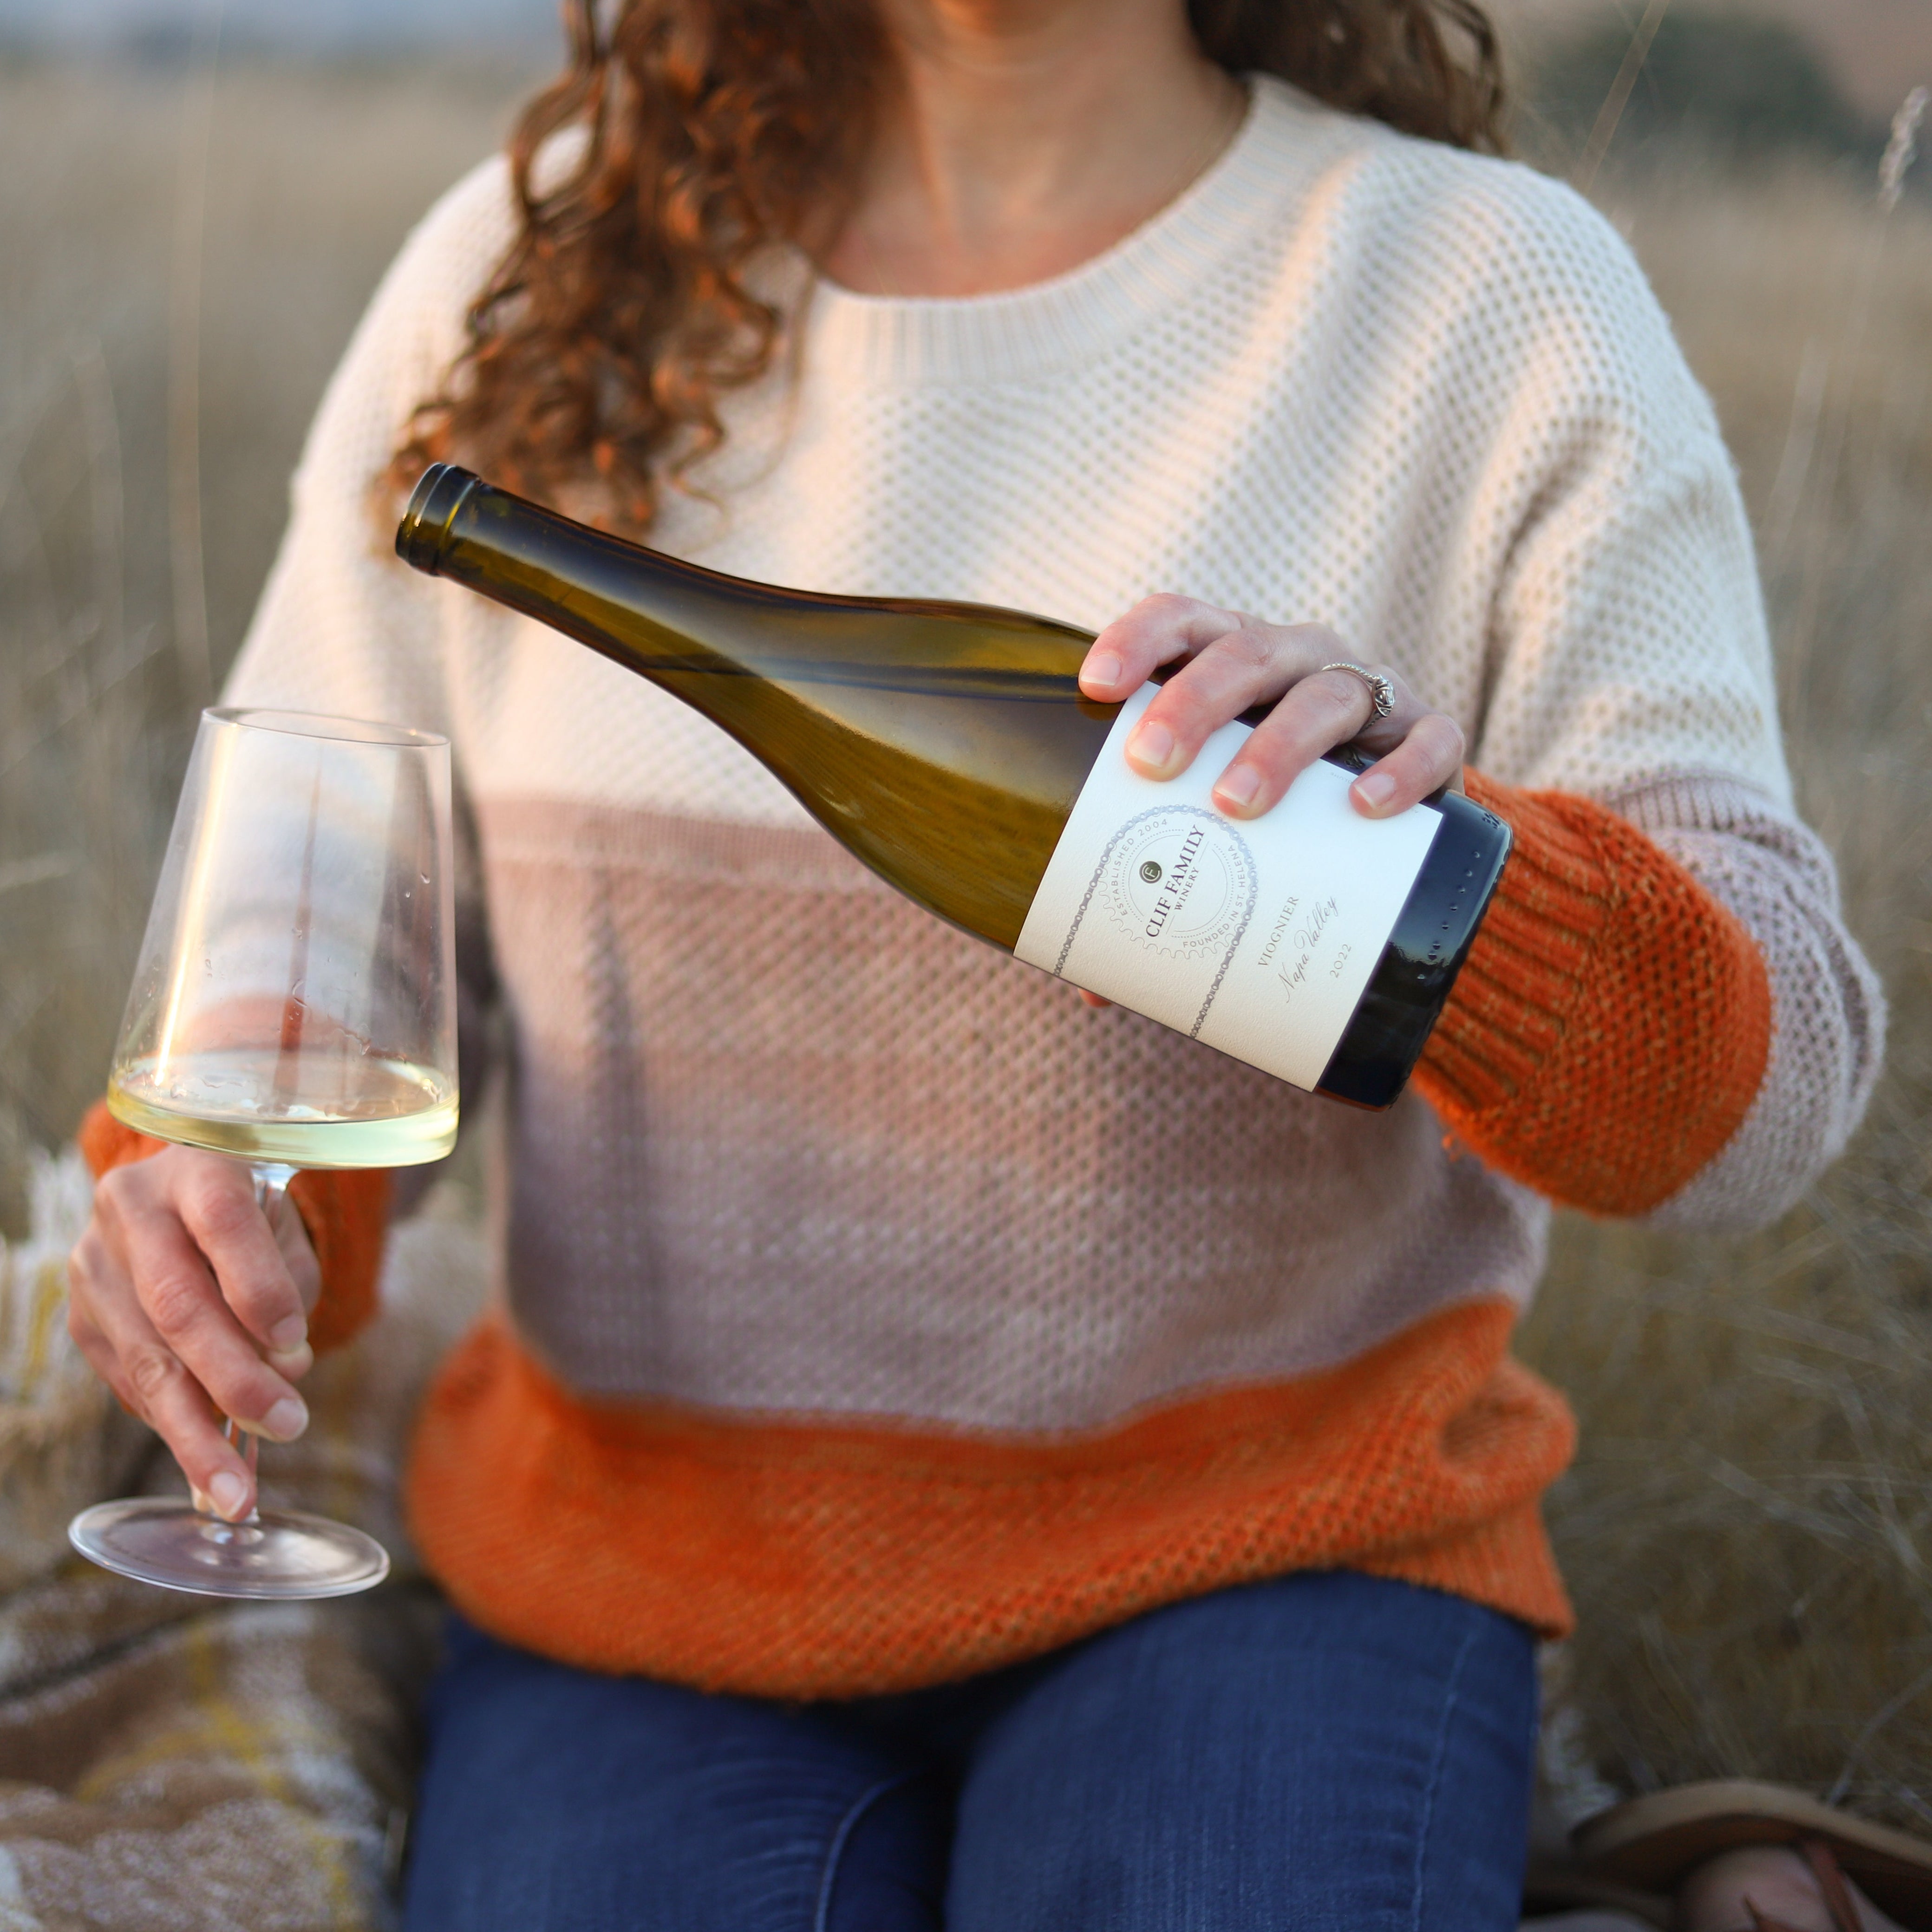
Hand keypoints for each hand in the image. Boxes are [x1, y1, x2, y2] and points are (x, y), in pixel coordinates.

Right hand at [68, 1147, 319, 1520]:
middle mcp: (132, 1209)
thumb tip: (282, 1370)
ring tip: (237, 1491)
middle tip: (287, 1427)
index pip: (225, 1224)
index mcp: (195, 1167)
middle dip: (234, 1379)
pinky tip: (206, 1459)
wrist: (185, 1196)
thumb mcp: (285, 1230)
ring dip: (196, 1431)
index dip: (259, 1287)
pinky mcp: (81, 1315)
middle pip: (178, 1304)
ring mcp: (94, 1263)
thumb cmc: (253, 1216)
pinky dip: (173, 1423)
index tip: (296, 1346)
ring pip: (147, 1358)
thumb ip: (288, 1289)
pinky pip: (130, 1381)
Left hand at [1071, 595, 1465, 1008]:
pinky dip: (1401, 770)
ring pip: (1328, 696)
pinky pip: (1430, 741)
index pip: (1183, 622)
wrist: (1387, 836)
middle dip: (1194, 702)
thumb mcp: (1214, 819)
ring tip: (1236, 803)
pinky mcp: (1432, 738)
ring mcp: (1372, 695)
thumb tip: (1090, 985)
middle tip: (1151, 762)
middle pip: (1246, 655)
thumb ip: (1158, 876)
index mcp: (1234, 660)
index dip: (1139, 639)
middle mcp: (1301, 660)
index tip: (1095, 686)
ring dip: (1277, 745)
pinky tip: (1364, 807)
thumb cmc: (1273, 817)